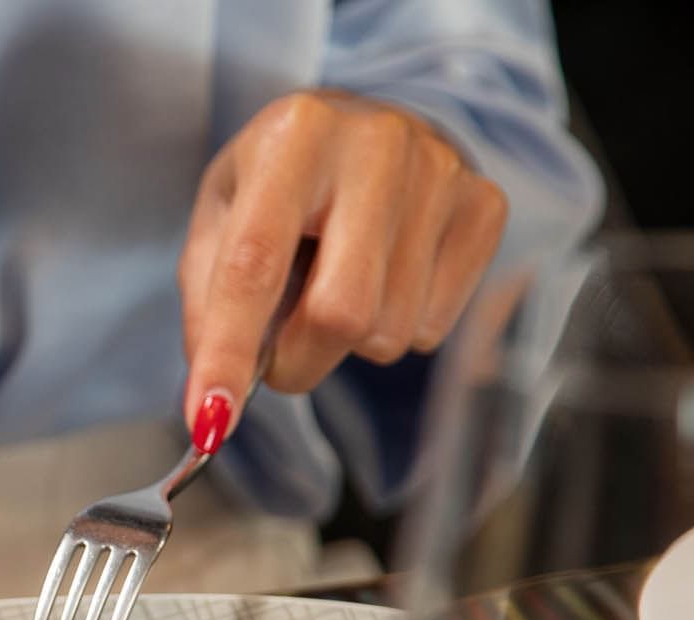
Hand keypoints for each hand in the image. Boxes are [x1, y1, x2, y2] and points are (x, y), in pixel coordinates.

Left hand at [178, 90, 508, 451]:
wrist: (366, 125)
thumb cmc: (282, 181)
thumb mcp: (221, 218)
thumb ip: (209, 303)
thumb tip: (215, 401)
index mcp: (294, 135)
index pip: (256, 263)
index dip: (230, 349)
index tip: (210, 420)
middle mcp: (375, 143)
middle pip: (341, 312)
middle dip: (301, 360)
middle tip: (283, 353)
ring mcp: (441, 172)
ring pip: (390, 330)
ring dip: (351, 342)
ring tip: (338, 285)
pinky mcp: (484, 206)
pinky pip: (433, 327)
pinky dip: (399, 327)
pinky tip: (386, 277)